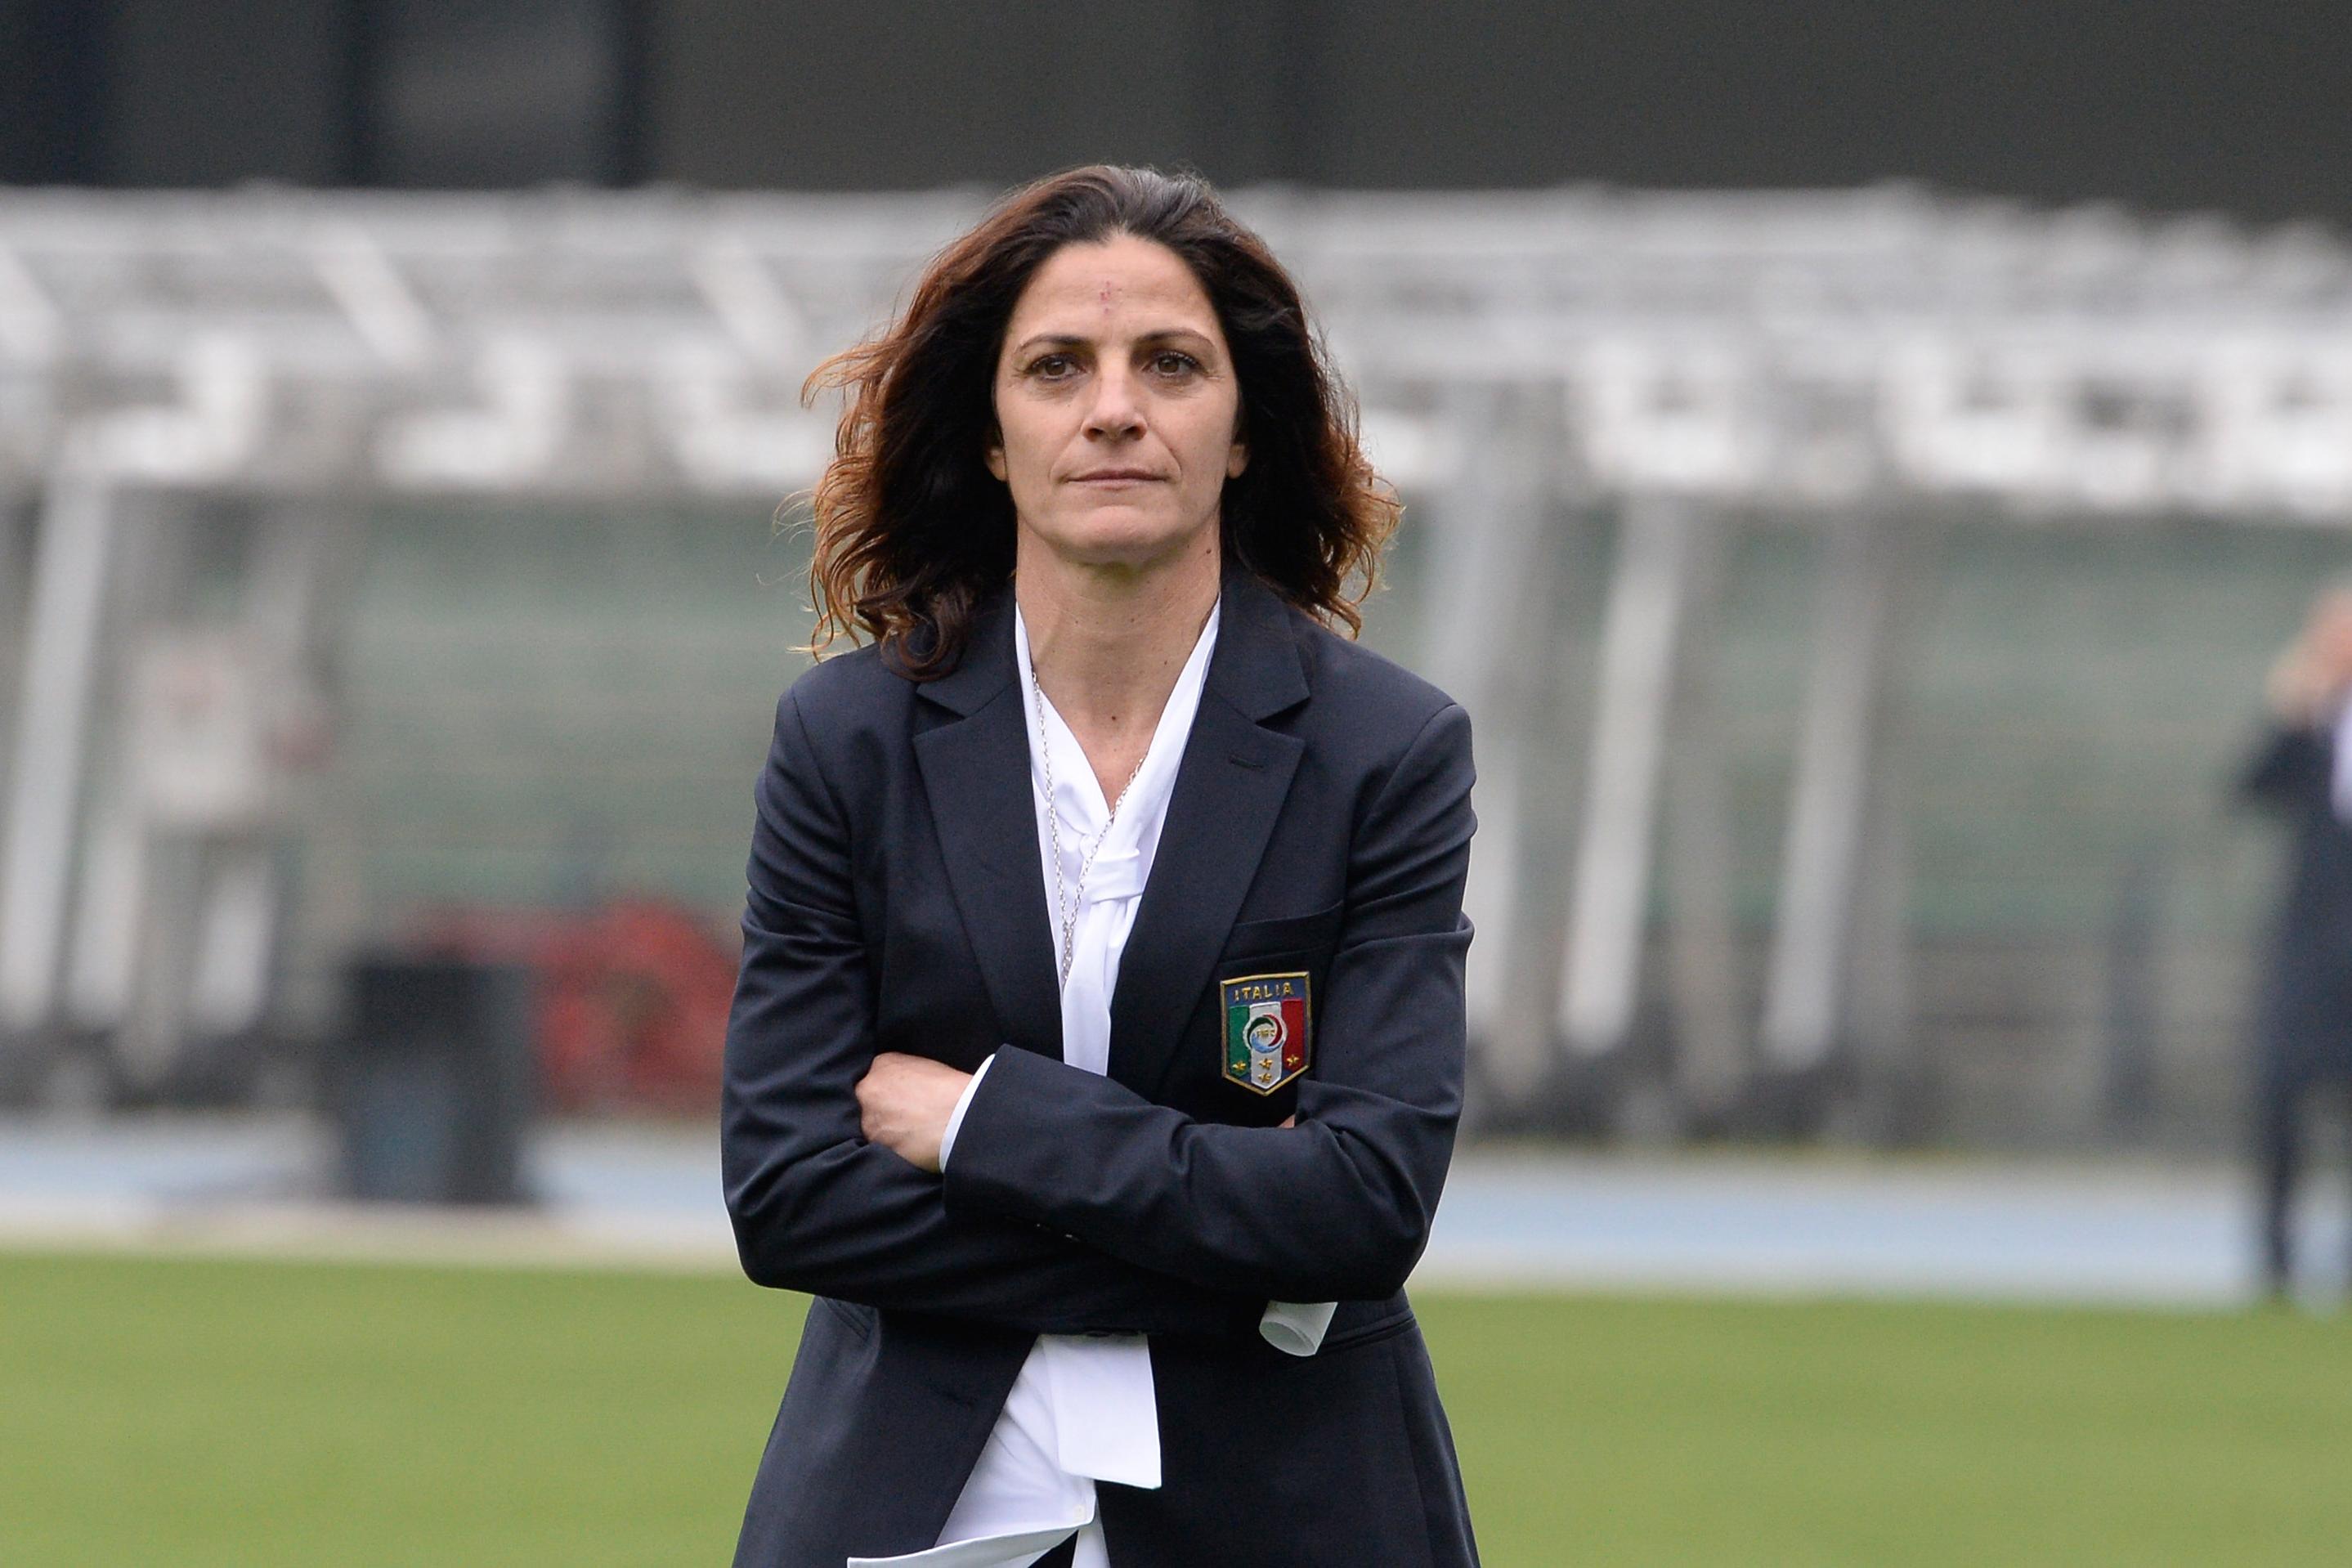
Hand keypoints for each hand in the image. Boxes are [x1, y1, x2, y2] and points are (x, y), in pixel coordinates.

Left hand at [855, 1052, 971, 1172]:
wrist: (961, 1117)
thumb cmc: (952, 1091)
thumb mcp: (927, 1069)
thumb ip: (905, 1076)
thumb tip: (903, 1091)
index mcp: (883, 1063)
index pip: (875, 1078)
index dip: (888, 1093)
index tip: (900, 1102)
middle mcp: (868, 1087)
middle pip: (867, 1101)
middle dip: (881, 1111)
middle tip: (903, 1120)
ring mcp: (868, 1116)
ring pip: (870, 1125)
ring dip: (885, 1132)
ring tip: (909, 1136)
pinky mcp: (873, 1143)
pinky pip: (877, 1146)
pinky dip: (890, 1148)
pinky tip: (909, 1147)